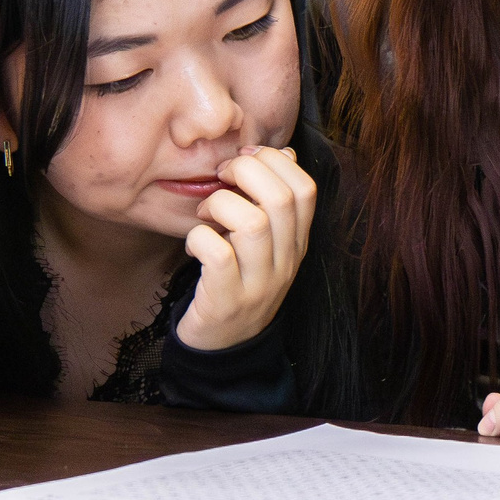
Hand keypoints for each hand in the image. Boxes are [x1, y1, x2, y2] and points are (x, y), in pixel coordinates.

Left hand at [174, 145, 317, 352]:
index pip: (306, 188)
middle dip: (246, 171)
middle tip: (221, 177)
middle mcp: (285, 262)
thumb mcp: (265, 243)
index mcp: (296, 243)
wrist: (223, 347)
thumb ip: (273, 201)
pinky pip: (218, 255)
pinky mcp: (227, 301)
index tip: (244, 158)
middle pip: (281, 198)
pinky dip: (199, 238)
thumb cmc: (238, 281)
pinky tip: (194, 244)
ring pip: (252, 224)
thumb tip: (285, 152)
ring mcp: (259, 285)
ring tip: (205, 213)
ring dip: (221, 205)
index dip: (275, 161)